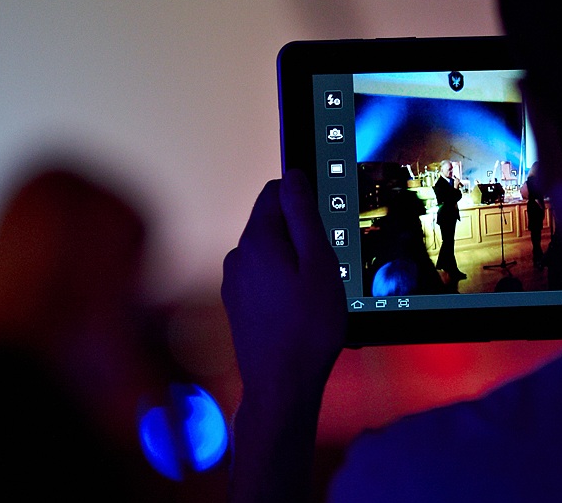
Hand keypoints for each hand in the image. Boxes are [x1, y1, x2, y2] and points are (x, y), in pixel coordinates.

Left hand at [222, 168, 346, 395]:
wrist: (281, 385)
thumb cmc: (308, 328)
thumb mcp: (319, 264)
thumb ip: (304, 215)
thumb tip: (293, 176)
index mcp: (257, 239)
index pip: (277, 191)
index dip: (306, 201)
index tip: (326, 226)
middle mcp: (238, 255)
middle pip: (273, 223)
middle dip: (302, 236)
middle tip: (328, 268)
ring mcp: (234, 281)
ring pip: (270, 253)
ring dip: (293, 262)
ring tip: (316, 295)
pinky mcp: (237, 303)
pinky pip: (263, 278)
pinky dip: (283, 284)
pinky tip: (300, 310)